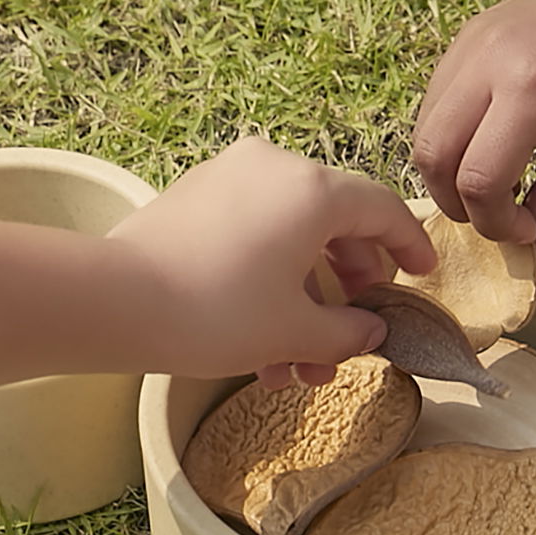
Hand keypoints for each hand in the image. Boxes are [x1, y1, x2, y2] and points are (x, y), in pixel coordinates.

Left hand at [109, 136, 434, 387]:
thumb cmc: (215, 313)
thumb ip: (346, 332)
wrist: (115, 304)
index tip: (420, 275)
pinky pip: (250, 234)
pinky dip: (265, 282)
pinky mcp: (192, 198)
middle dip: (346, 291)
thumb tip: (369, 332)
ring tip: (296, 367)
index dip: (409, 247)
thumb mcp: (295, 333)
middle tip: (351, 333)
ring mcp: (228, 177)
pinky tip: (259, 343)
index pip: (383, 211)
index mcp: (313, 190)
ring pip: (288, 237)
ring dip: (301, 302)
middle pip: (334, 225)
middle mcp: (274, 167)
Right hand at [413, 0, 535, 261]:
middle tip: (498, 215)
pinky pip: (437, 99)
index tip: (528, 231)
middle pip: (433, 156)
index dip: (496, 224)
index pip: (479, 181)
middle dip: (457, 202)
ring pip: (426, 128)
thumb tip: (527, 268)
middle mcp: (488, 60)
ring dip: (449, 170)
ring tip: (496, 181)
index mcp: (529, 90)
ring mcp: (473, 41)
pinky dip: (452, 135)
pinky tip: (493, 144)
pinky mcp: (469, 33)